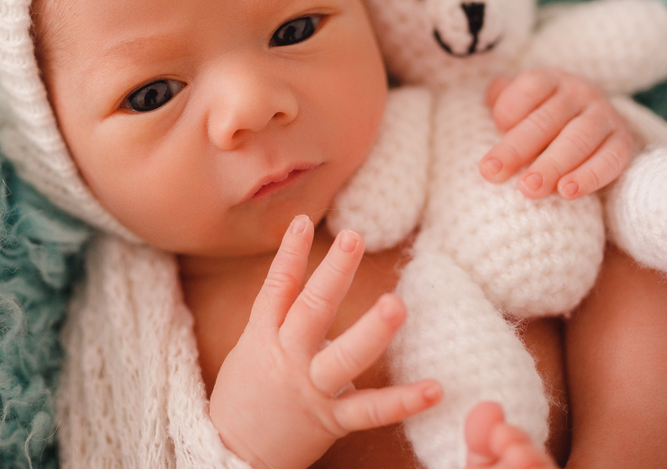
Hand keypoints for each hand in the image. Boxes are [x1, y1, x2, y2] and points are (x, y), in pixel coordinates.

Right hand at [209, 215, 441, 468]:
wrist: (233, 453)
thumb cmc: (246, 393)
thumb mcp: (252, 345)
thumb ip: (278, 313)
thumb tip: (304, 272)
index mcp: (265, 335)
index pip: (278, 287)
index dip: (290, 253)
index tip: (304, 221)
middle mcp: (288, 357)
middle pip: (312, 309)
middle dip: (334, 272)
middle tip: (354, 237)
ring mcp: (311, 388)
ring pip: (343, 357)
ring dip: (372, 330)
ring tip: (397, 305)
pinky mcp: (331, 420)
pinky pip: (370, 410)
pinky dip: (403, 401)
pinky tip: (434, 388)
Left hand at [478, 67, 632, 199]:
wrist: (589, 124)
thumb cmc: (541, 118)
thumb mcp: (520, 103)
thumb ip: (502, 100)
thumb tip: (492, 100)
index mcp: (550, 80)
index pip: (530, 87)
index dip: (509, 108)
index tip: (493, 131)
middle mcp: (579, 93)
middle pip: (547, 119)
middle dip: (517, 148)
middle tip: (493, 173)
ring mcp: (603, 116)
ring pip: (578, 139)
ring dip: (552, 165)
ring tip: (530, 188)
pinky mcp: (621, 143)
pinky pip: (610, 159)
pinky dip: (589, 177)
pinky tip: (567, 192)